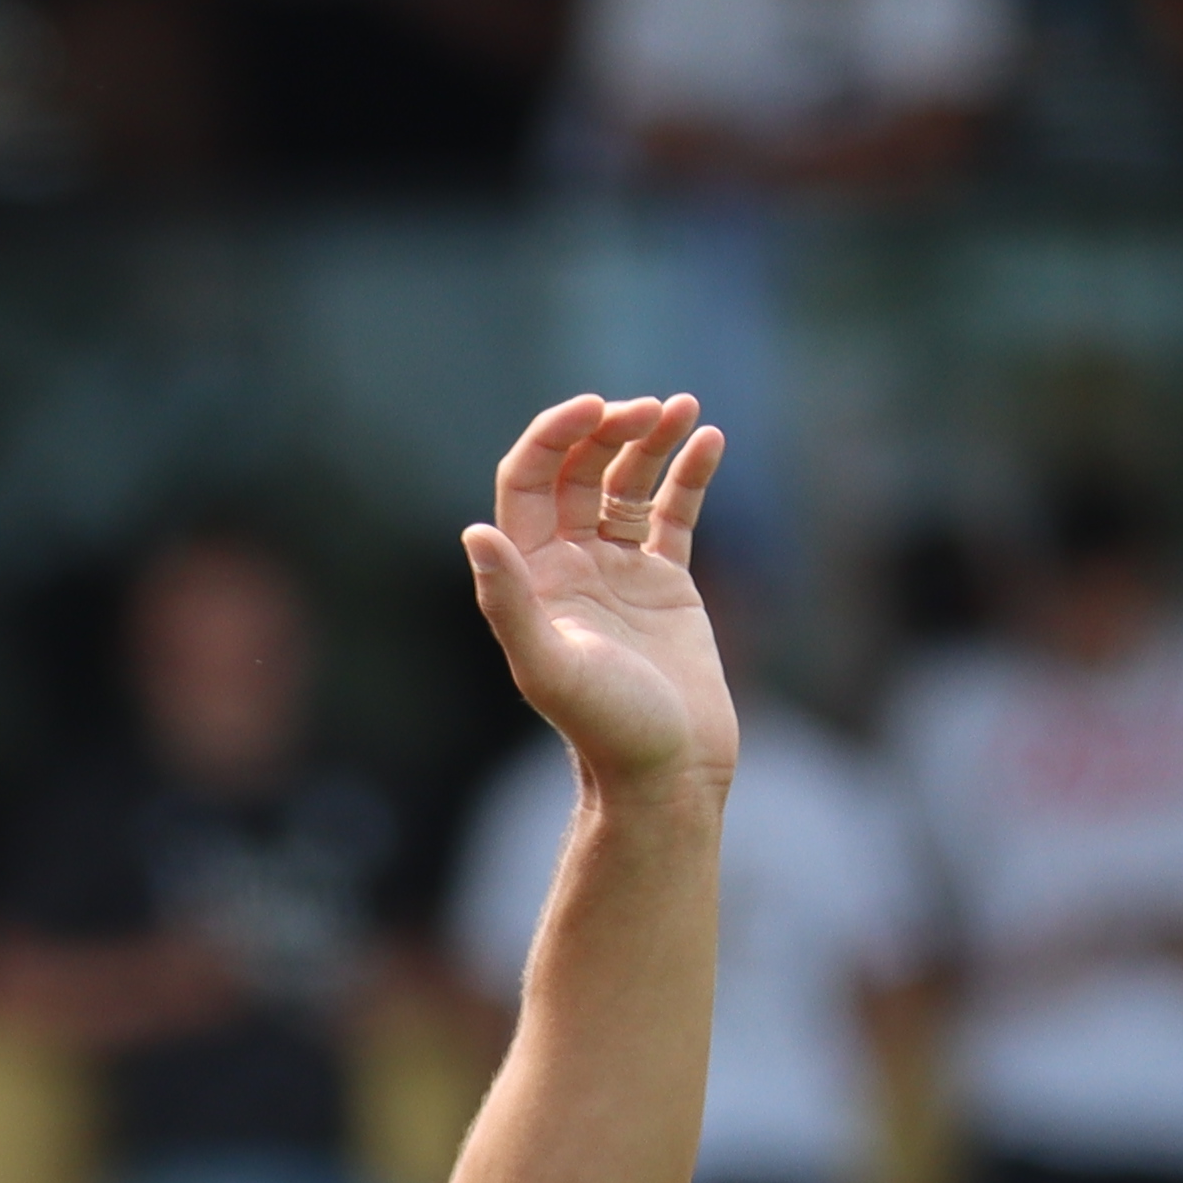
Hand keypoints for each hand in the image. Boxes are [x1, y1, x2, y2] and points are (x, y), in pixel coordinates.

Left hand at [460, 393, 737, 801]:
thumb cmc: (607, 730)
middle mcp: (570, 566)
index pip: (531, 482)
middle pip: (579, 471)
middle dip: (609, 430)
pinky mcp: (664, 584)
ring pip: (627, 482)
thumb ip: (510, 602)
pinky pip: (673, 512)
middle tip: (649, 409)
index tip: (595, 408)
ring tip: (683, 409)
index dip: (554, 436)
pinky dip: (690, 473)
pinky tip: (709, 439)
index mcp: (533, 577)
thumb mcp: (550, 667)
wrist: (667, 774)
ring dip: (651, 440)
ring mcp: (618, 571)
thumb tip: (474, 535)